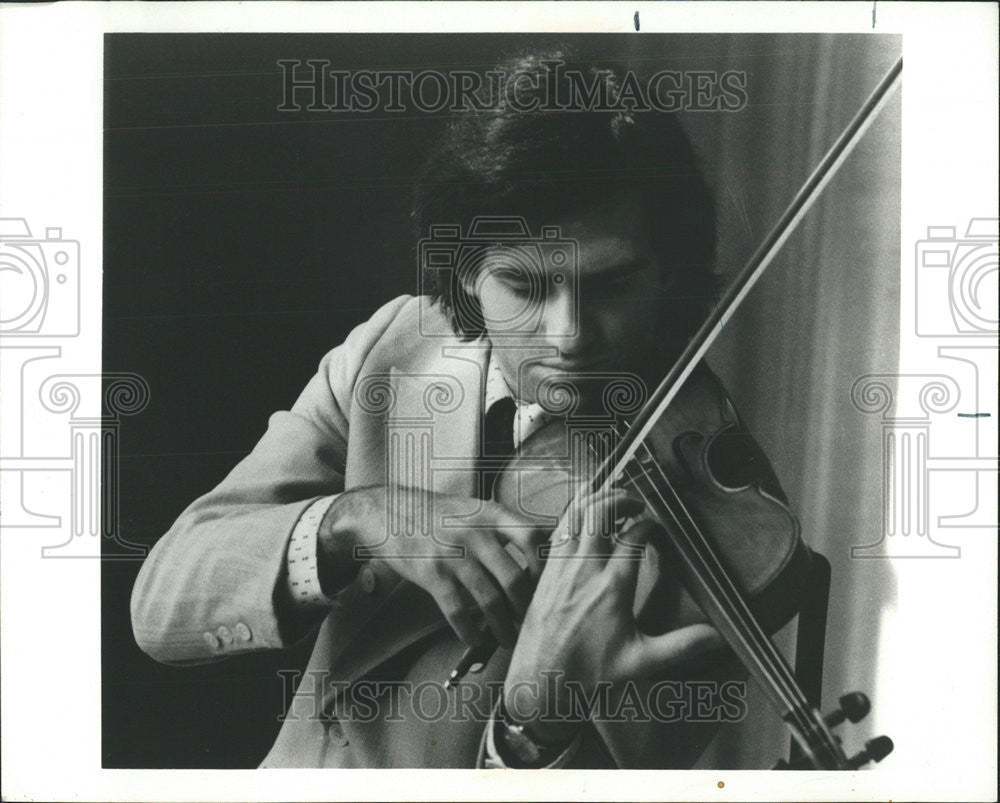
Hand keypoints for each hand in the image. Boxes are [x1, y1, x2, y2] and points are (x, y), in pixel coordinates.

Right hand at [318, 486, 546, 648]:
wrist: (387, 511)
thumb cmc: (437, 514)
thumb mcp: (473, 508)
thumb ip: (501, 527)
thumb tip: (539, 555)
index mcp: (490, 513)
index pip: (533, 536)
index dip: (546, 564)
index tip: (549, 583)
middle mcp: (475, 534)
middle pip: (515, 578)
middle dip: (526, 607)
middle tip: (529, 620)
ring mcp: (453, 555)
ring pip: (490, 600)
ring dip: (503, 626)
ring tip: (509, 637)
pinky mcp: (432, 575)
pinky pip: (459, 611)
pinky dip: (471, 631)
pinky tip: (476, 638)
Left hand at [503, 486, 722, 742]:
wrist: (541, 683)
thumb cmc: (589, 674)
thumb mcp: (641, 661)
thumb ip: (681, 645)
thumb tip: (718, 637)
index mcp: (613, 587)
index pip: (634, 537)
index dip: (648, 524)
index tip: (657, 526)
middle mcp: (585, 569)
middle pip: (600, 512)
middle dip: (620, 498)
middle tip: (635, 502)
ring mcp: (561, 567)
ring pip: (575, 515)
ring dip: (594, 500)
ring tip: (611, 500)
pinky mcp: (545, 571)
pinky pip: (558, 530)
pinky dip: (573, 515)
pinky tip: (582, 517)